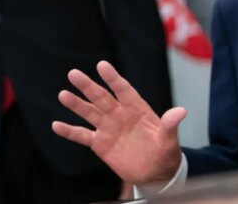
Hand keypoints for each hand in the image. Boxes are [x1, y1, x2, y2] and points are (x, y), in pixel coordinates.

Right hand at [52, 61, 186, 184]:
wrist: (155, 172)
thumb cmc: (165, 151)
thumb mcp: (169, 139)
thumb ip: (170, 125)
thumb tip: (181, 111)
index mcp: (137, 109)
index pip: (124, 90)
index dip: (113, 78)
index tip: (102, 65)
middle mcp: (120, 114)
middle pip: (102, 97)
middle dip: (88, 86)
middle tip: (74, 73)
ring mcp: (109, 128)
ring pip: (89, 112)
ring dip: (76, 104)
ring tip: (63, 94)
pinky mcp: (100, 144)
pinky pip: (82, 135)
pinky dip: (69, 131)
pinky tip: (56, 124)